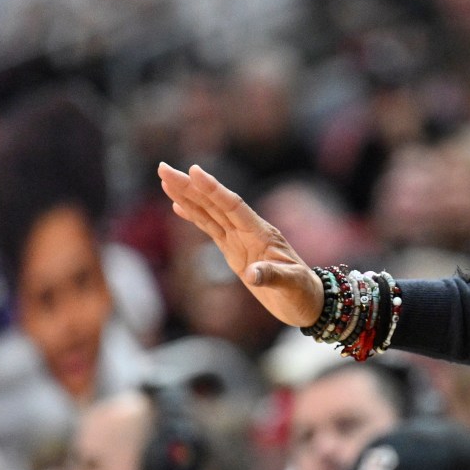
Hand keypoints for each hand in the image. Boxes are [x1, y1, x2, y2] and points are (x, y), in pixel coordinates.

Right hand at [157, 162, 323, 326]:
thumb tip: (251, 275)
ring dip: (187, 196)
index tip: (193, 171)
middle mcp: (248, 231)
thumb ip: (272, 276)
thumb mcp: (291, 284)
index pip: (233, 206)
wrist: (307, 300)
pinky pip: (210, 228)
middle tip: (163, 168)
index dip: (213, 189)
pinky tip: (178, 206)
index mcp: (261, 234)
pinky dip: (194, 216)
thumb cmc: (301, 292)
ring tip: (166, 180)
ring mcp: (240, 240)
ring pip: (209, 213)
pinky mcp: (234, 250)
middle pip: (215, 204)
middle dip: (189, 186)